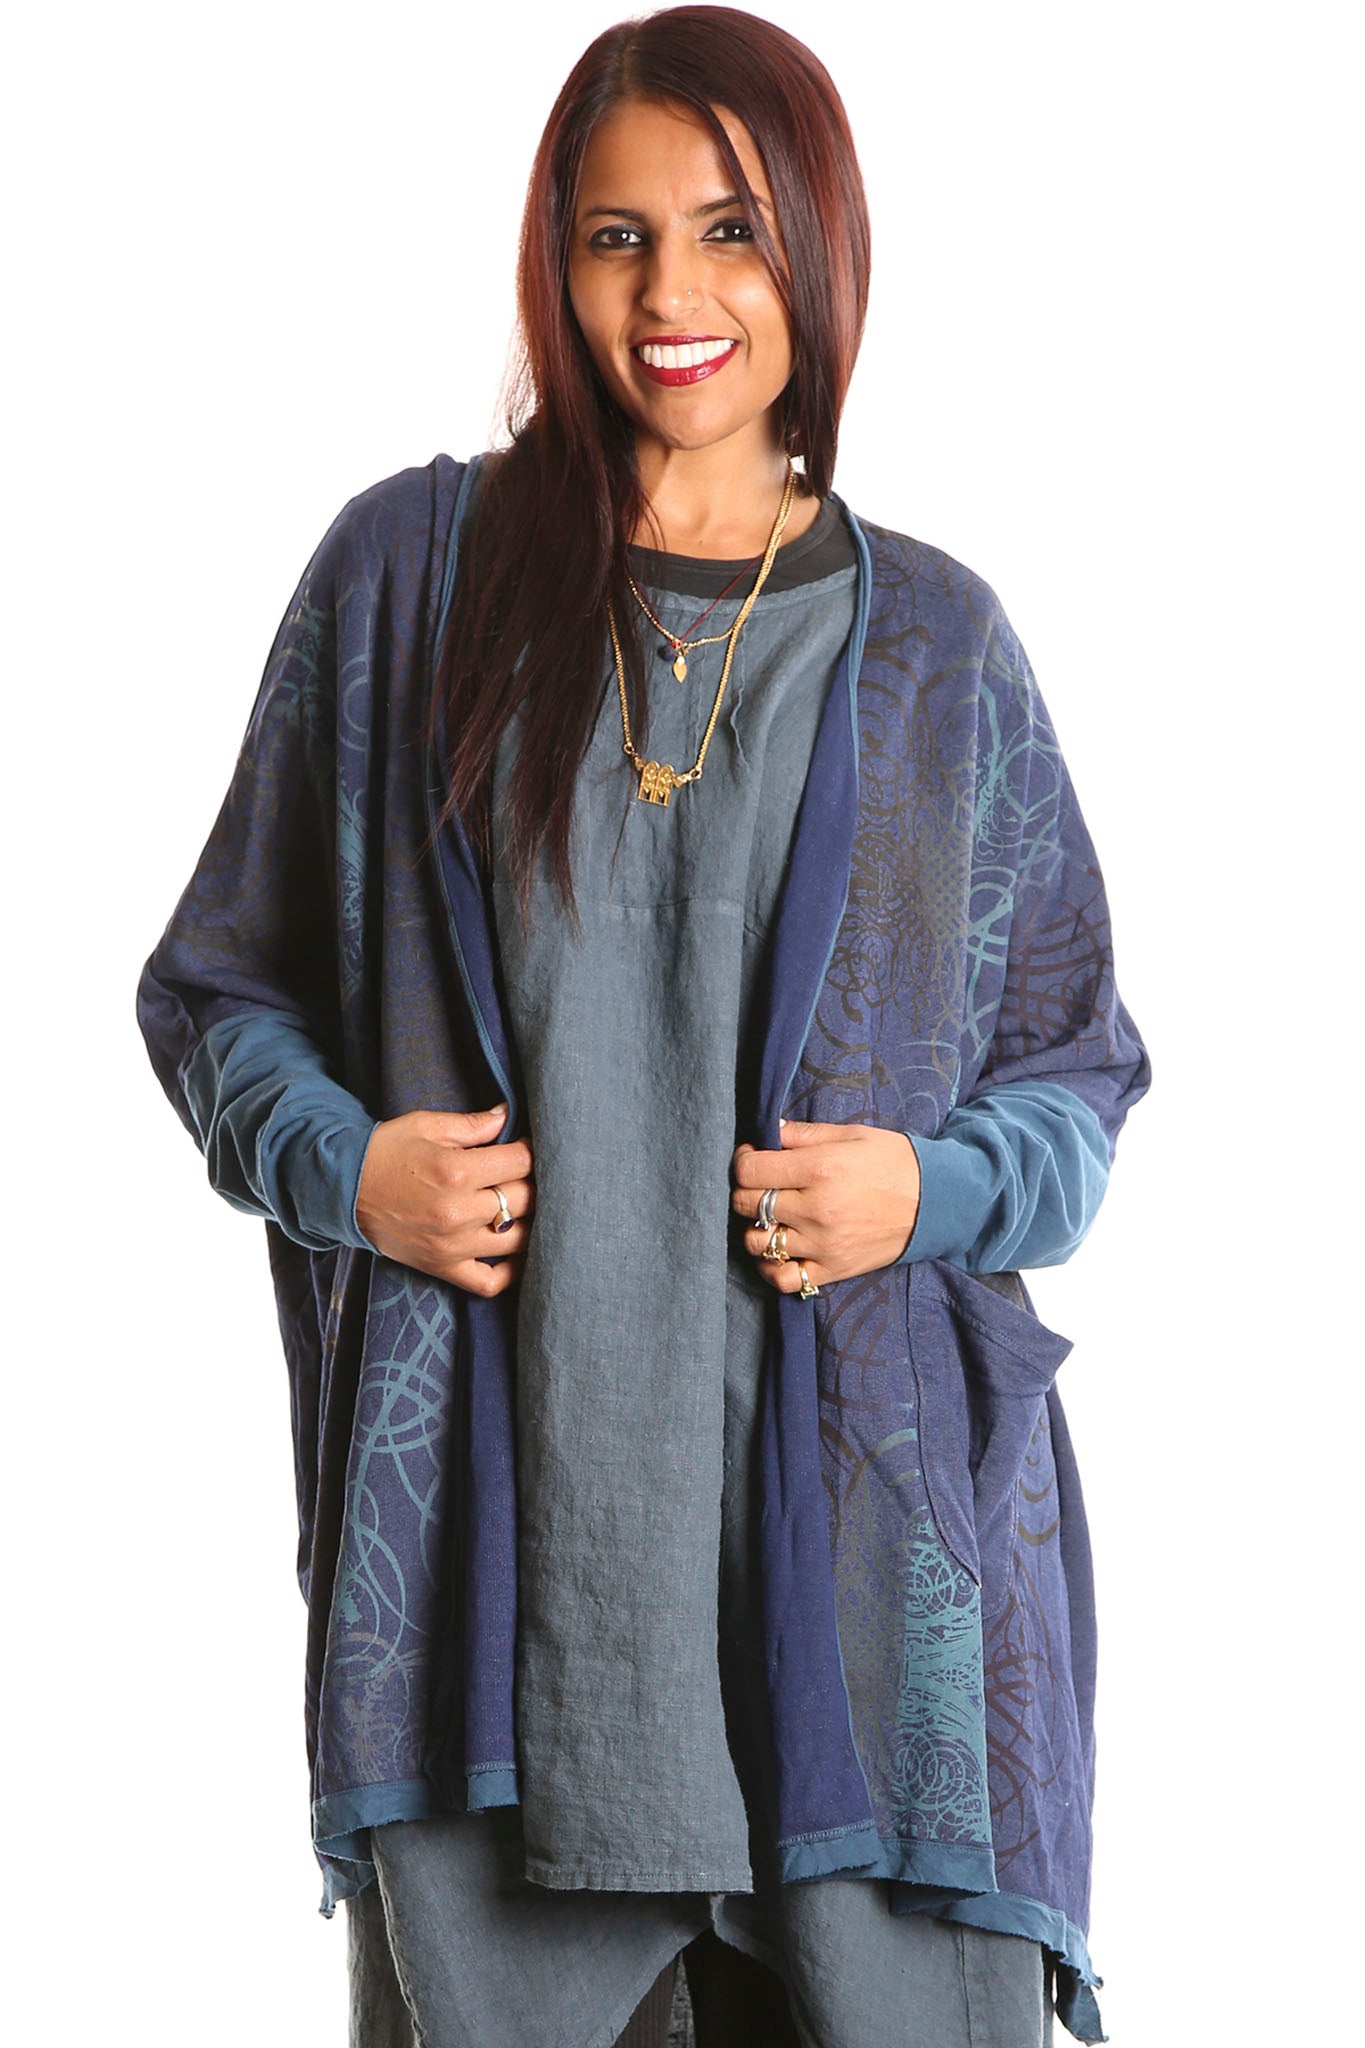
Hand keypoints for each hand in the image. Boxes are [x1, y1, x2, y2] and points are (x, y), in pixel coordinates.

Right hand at [356, 1103, 533, 1295]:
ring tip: (525, 1207)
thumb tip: (508, 1115)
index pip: (520, 1161)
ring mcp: (452, 1245)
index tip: (528, 1146)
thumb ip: (473, 1124)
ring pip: (517, 1239)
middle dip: (533, 1182)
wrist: (342, 1188)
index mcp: (456, 1171)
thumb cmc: (385, 1151)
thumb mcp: (426, 1125)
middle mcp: (458, 1212)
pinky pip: (490, 1283)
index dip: (531, 1150)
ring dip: (529, 1221)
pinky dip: (511, 1272)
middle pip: (524, 1199)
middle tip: (526, 1174)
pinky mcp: (442, 1267)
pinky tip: (516, 1252)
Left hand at [730, 1120, 919, 1294]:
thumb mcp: (851, 1134)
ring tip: (769, 1218)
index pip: (750, 1170)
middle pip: (747, 1204)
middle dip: (745, 1192)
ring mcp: (823, 1244)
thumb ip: (803, 1133)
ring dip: (755, 1229)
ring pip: (758, 1243)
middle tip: (760, 1185)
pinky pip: (784, 1279)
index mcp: (820, 1169)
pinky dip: (771, 1268)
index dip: (743, 1161)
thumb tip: (766, 1131)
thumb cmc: (894, 1161)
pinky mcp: (833, 1269)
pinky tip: (777, 1251)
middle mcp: (816, 1209)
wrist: (936, 1202)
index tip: (752, 1158)